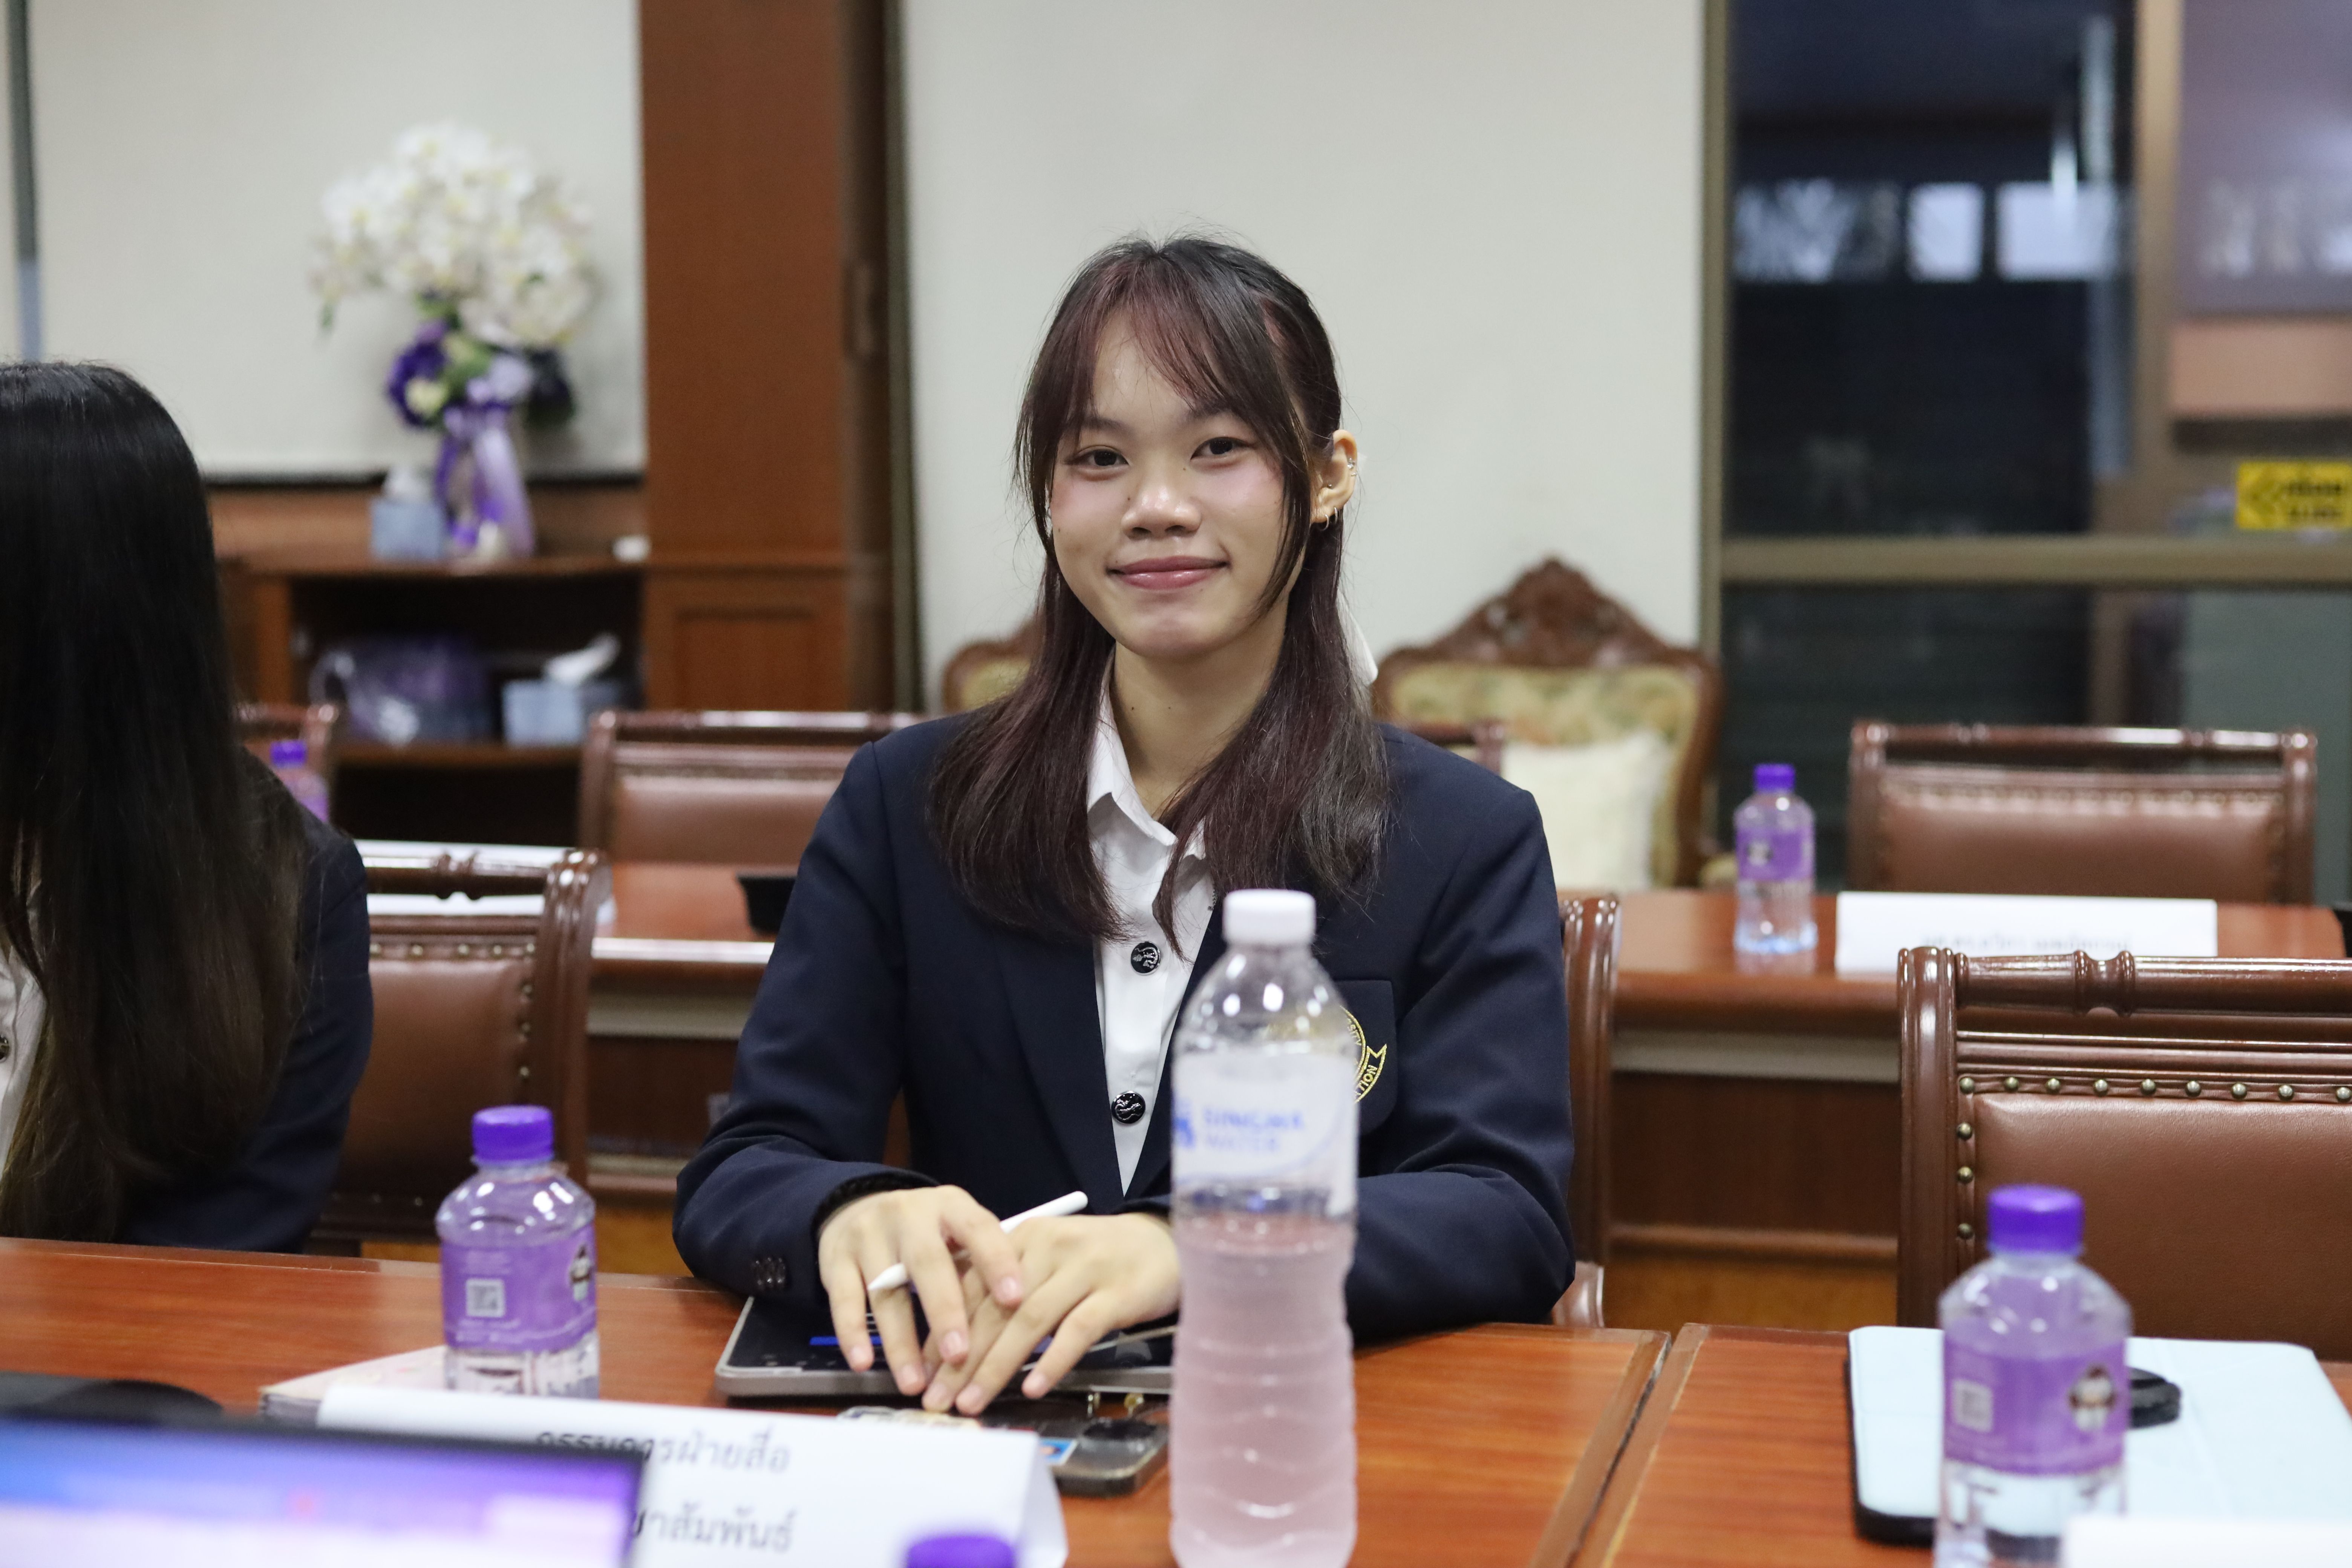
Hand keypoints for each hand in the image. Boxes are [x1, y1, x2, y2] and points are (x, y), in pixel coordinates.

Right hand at [815, 1186, 1024, 1395]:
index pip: (978, 1229)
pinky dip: (853, 1333)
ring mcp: (868, 1235)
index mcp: (950, 1206)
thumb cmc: (927, 1232)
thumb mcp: (956, 1233)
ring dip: (900, 1341)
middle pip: (928, 1263)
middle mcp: (909, 1215)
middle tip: (959, 1356)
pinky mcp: (836, 1259)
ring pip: (884, 1290)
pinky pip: (843, 1299)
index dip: (998, 1262)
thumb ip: (979, 1266)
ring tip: (915, 1383)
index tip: (1015, 1300)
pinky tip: (864, 1362)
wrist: (858, 1207)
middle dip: (945, 1312)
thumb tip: (1017, 1318)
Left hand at [919, 1213, 1180, 1414]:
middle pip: (994, 1308)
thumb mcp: (1049, 1260)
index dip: (943, 1332)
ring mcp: (1085, 1268)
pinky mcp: (1117, 1292)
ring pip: (1029, 1320)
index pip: (971, 1285)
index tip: (923, 1373)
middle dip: (960, 1359)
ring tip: (972, 1402)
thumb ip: (1010, 1287)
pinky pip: (1077, 1329)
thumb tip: (960, 1337)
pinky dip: (1052, 1360)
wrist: (1165, 1243)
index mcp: (1025, 1237)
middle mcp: (1050, 1246)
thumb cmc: (1100, 1260)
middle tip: (937, 1399)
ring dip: (996, 1366)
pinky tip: (1032, 1388)